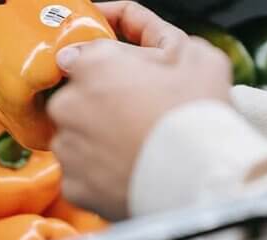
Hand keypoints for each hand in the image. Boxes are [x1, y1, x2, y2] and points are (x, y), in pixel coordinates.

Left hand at [48, 2, 231, 218]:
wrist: (199, 179)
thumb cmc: (197, 114)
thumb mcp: (190, 52)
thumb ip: (150, 32)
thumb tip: (125, 26)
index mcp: (92, 66)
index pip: (79, 58)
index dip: (105, 69)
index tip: (122, 80)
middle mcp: (68, 105)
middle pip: (74, 101)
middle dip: (99, 106)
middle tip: (135, 117)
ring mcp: (67, 149)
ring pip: (74, 139)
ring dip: (96, 141)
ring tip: (134, 148)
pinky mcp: (71, 186)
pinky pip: (79, 175)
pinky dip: (97, 175)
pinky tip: (126, 172)